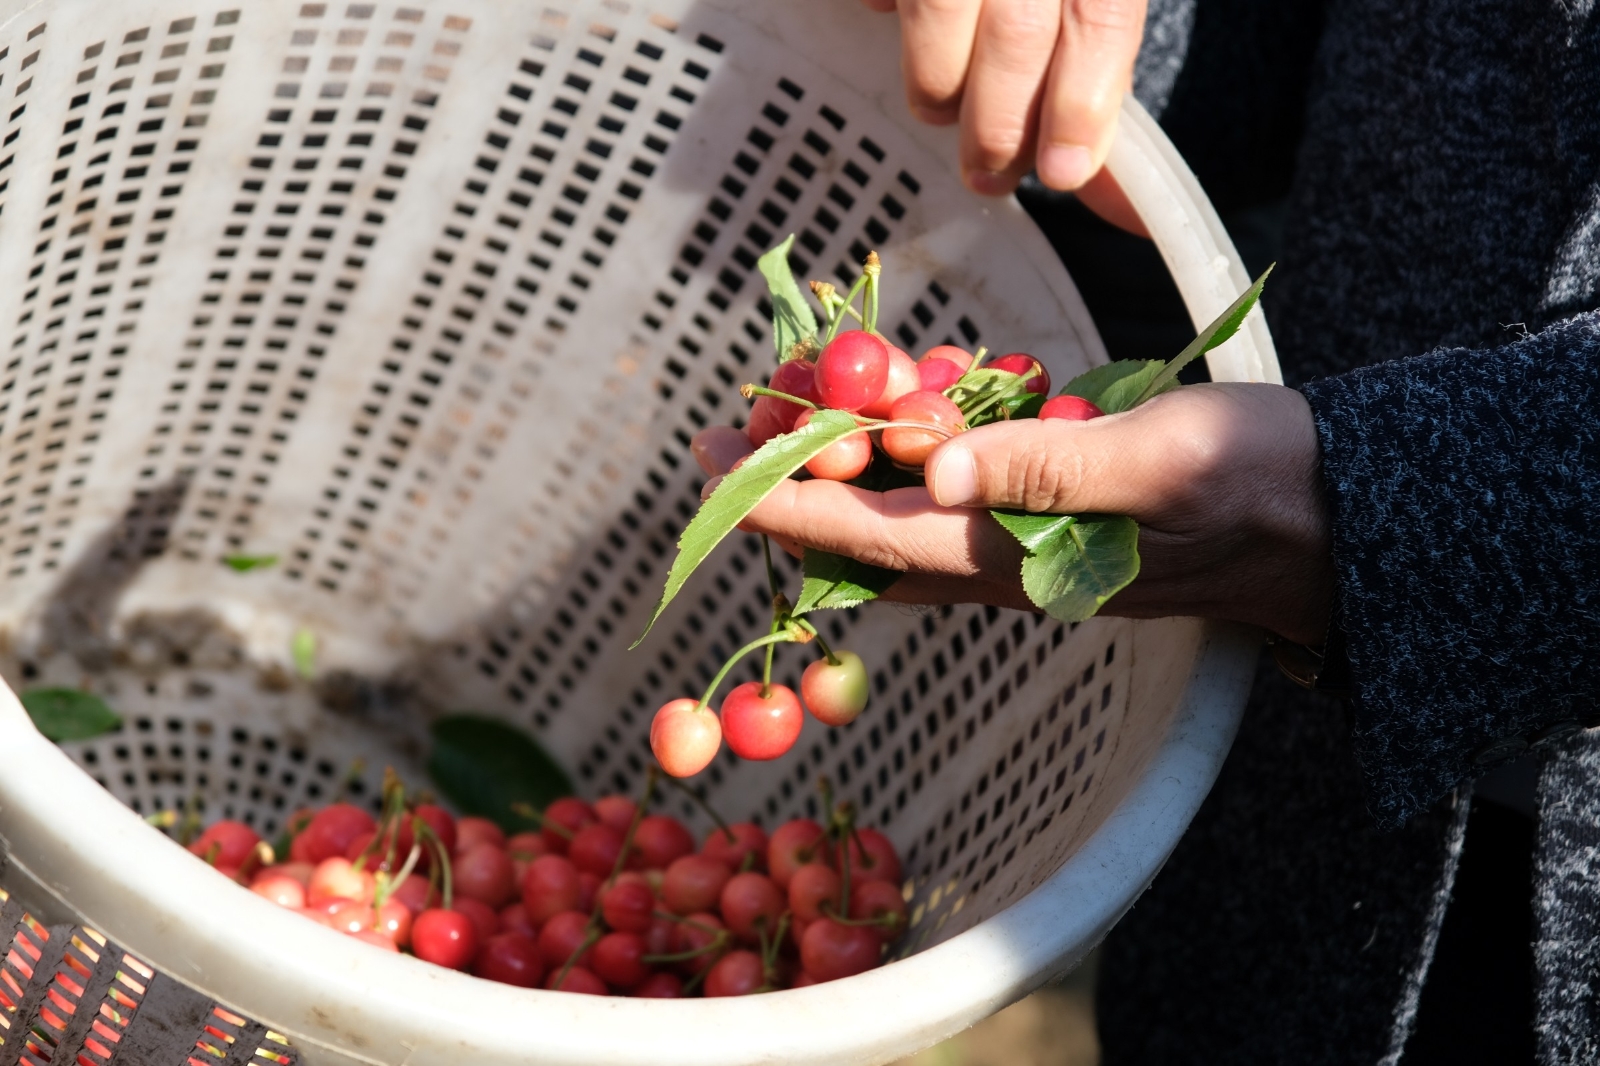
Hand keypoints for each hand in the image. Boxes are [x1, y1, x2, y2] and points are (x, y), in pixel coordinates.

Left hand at [692, 384, 1335, 644]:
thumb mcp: (1158, 459)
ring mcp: (1023, 552)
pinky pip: (948, 509)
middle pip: (864, 538)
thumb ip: (1048, 467)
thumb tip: (934, 471)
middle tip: (742, 421)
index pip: (867, 537)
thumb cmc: (1255, 485)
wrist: (1332, 522)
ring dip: (841, 475)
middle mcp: (1003, 565)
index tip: (712, 471)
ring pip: (899, 527)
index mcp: (1015, 555)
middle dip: (793, 485)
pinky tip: (896, 424)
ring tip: (796, 412)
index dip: (781, 503)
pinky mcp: (1047, 528)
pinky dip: (903, 467)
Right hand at [859, 0, 1147, 228]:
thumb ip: (1098, 76)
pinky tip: (893, 16)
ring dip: (937, 85)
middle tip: (991, 173)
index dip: (1082, 102)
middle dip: (998, 124)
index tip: (1064, 171)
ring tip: (942, 107)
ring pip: (938, 11)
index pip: (1102, 17)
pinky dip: (881, 8)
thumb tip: (1104, 194)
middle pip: (1017, 29)